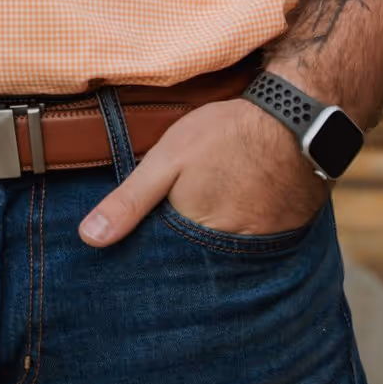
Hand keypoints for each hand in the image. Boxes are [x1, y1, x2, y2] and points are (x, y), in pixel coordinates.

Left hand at [78, 96, 330, 247]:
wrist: (294, 117)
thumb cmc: (224, 135)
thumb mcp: (167, 159)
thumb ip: (129, 200)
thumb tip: (88, 238)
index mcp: (195, 241)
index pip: (166, 265)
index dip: (152, 257)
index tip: (141, 252)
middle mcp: (231, 257)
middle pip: (198, 263)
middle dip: (185, 252)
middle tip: (183, 217)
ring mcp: (262, 249)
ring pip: (227, 256)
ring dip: (216, 241)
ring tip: (212, 212)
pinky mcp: (285, 236)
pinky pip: (257, 245)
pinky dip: (245, 231)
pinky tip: (239, 208)